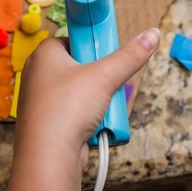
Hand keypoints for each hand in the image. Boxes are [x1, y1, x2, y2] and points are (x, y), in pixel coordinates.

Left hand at [15, 28, 160, 161]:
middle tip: (110, 82)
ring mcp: (42, 100)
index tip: (110, 54)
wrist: (49, 157)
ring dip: (98, 98)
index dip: (94, 44)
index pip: (73, 38)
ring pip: (80, 91)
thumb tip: (153, 34)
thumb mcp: (105, 76)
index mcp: (44, 54)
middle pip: (80, 65)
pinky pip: (75, 111)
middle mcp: (38, 74)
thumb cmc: (68, 108)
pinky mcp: (48, 123)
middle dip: (100, 76)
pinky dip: (88, 116)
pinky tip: (96, 123)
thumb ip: (130, 56)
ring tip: (105, 107)